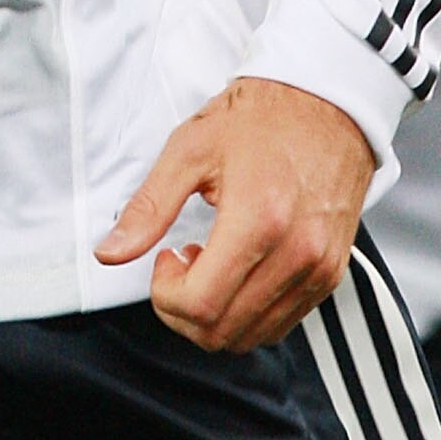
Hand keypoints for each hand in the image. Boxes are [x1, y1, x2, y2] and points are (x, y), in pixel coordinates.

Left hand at [94, 78, 373, 352]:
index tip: (165, 258)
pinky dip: (248, 312)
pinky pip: (283, 323)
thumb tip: (110, 253)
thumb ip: (148, 208)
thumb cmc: (259, 119)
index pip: (200, 306)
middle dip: (184, 311)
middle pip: (223, 332)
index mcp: (259, 222)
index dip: (166, 296)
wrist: (327, 103)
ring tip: (210, 261)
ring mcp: (319, 268)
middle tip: (180, 263)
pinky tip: (238, 268)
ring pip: (253, 336)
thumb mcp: (189, 150)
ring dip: (217, 315)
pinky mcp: (331, 273)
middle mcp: (297, 254)